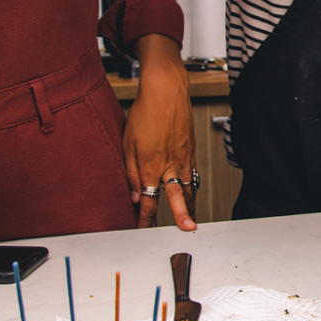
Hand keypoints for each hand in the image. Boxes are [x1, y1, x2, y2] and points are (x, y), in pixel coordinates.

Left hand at [123, 40, 196, 231]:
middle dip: (181, 217)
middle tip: (186, 230)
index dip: (145, 219)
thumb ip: (130, 173)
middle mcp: (170, 165)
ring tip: (190, 220)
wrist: (166, 91)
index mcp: (151, 166)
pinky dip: (192, 187)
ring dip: (189, 205)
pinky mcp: (191, 150)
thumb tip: (134, 195)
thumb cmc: (146, 112)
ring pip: (189, 188)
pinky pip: (193, 174)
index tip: (142, 229)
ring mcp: (184, 158)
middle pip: (177, 199)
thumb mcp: (128, 144)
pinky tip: (190, 191)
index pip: (149, 201)